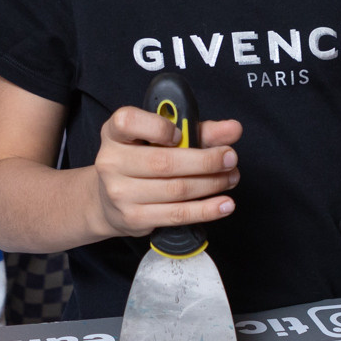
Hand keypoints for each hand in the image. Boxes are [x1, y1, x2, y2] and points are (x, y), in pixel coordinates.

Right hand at [92, 105, 241, 239]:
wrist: (109, 202)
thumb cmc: (140, 160)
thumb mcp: (160, 138)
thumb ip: (196, 130)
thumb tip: (232, 129)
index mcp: (115, 133)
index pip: (129, 122)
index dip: (159, 127)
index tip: (183, 133)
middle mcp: (111, 162)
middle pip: (164, 162)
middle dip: (205, 160)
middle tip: (230, 158)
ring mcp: (120, 193)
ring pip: (176, 189)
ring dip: (212, 184)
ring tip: (230, 177)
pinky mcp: (134, 218)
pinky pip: (177, 214)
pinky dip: (206, 210)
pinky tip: (224, 204)